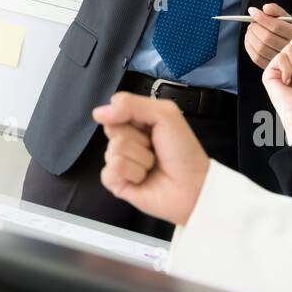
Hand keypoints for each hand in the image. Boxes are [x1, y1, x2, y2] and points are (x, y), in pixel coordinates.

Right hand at [92, 92, 210, 226]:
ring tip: (153, 165)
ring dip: (140, 158)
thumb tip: (98, 112)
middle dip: (137, 138)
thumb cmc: (183, 151)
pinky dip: (133, 173)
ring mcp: (119, 161)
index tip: (150, 125)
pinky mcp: (116, 182)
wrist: (192, 186)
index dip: (131, 115)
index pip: (115, 109)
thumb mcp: (164, 114)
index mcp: (135, 122)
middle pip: (112, 128)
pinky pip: (110, 170)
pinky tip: (143, 178)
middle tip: (153, 147)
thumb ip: (130, 105)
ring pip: (113, 149)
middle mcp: (125, 140)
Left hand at [244, 3, 291, 73]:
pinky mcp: (272, 66)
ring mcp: (281, 59)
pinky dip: (249, 47)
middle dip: (255, 28)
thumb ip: (277, 11)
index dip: (262, 18)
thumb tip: (265, 8)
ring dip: (251, 36)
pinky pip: (257, 57)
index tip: (252, 11)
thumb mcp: (288, 19)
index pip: (276, 26)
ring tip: (251, 30)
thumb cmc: (290, 31)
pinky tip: (250, 39)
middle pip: (267, 38)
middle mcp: (290, 48)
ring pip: (260, 48)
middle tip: (251, 22)